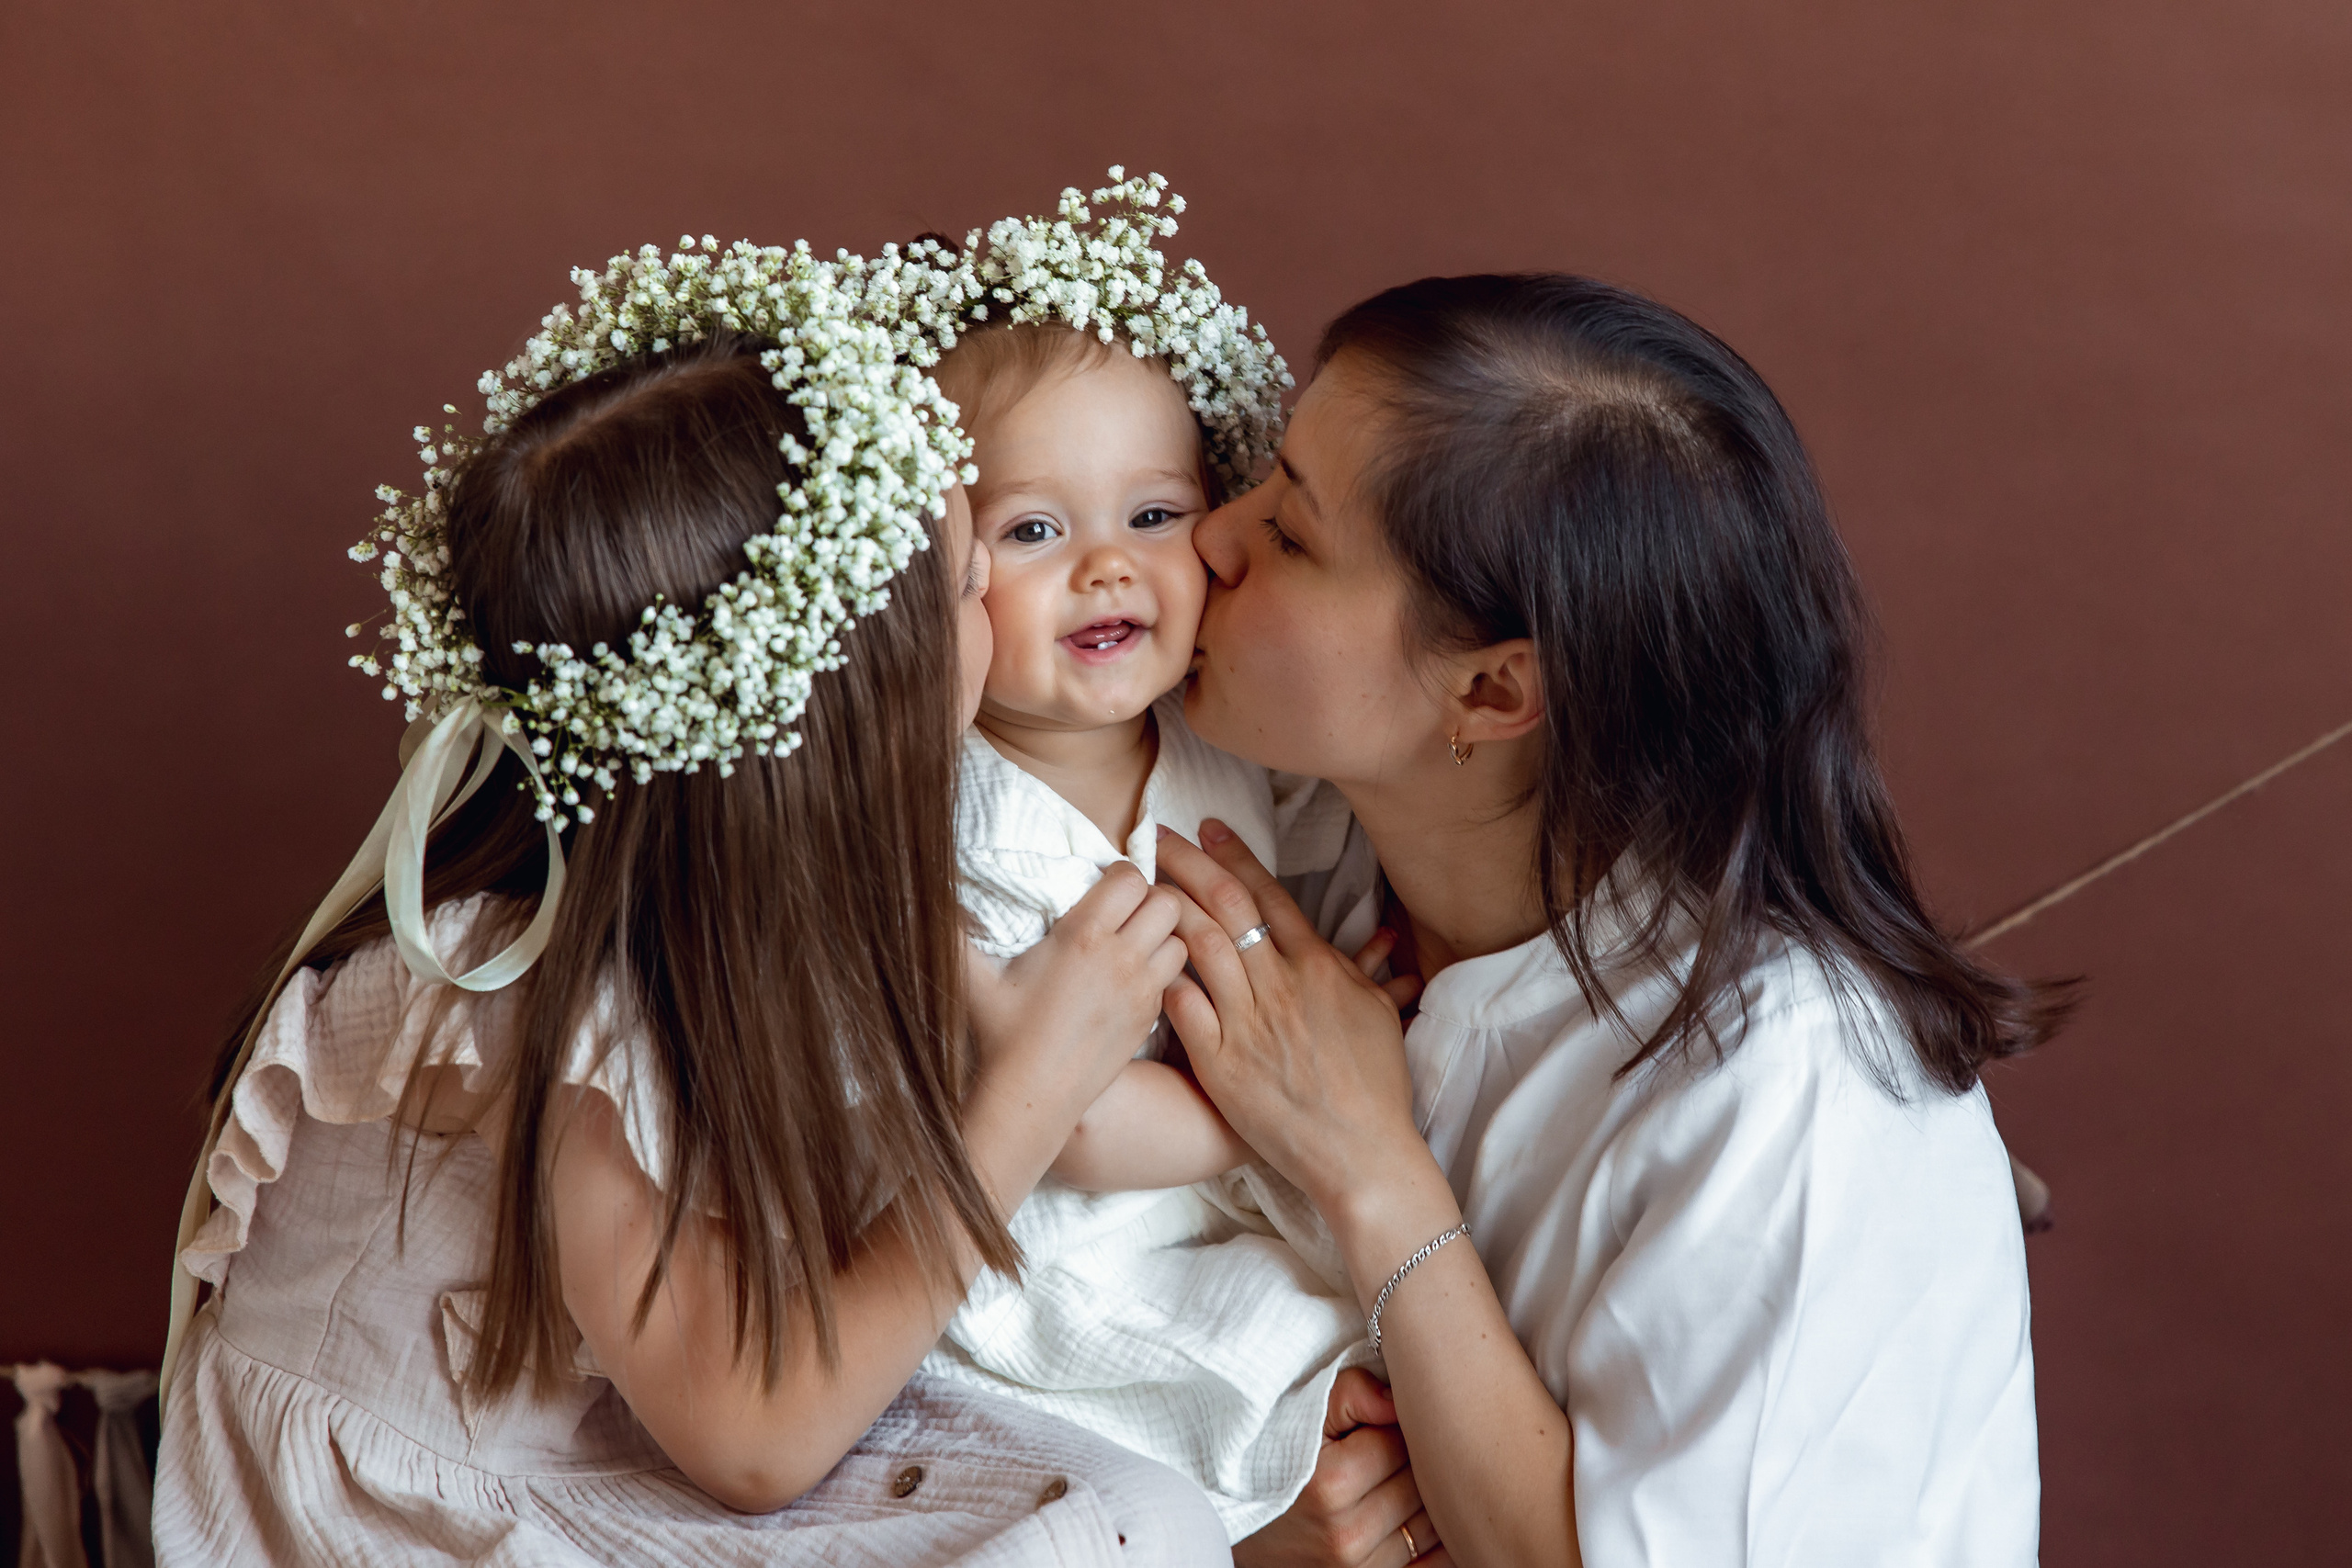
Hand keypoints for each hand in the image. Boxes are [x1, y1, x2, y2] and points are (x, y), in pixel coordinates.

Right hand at [965, 863, 1186, 1122]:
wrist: (1031, 1097)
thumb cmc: (998, 1033)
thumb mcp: (969, 975)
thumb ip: (950, 928)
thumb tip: (918, 891)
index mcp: (1083, 937)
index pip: (1131, 877)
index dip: (1120, 875)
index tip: (1101, 887)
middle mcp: (1121, 960)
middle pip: (1168, 901)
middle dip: (1150, 899)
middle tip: (1125, 910)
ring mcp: (1141, 992)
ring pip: (1181, 940)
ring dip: (1163, 934)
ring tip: (1135, 940)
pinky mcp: (1149, 1019)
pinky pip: (1174, 978)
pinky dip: (1161, 970)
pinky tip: (1132, 976)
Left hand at [1154, 822, 1424, 1218]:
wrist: (1359, 1152)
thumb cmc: (1375, 1087)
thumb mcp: (1374, 1013)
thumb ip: (1358, 969)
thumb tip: (1369, 936)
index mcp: (1317, 967)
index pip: (1268, 895)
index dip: (1234, 855)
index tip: (1208, 827)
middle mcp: (1279, 986)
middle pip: (1224, 906)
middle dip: (1188, 863)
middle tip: (1157, 834)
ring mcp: (1247, 1023)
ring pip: (1198, 946)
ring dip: (1167, 907)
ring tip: (1141, 884)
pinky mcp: (1220, 1063)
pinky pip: (1183, 1007)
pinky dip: (1162, 976)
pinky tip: (1141, 953)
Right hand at [1235, 1370, 1445, 1566]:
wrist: (1230, 1522)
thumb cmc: (1268, 1458)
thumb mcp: (1297, 1414)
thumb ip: (1350, 1394)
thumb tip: (1397, 1399)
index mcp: (1328, 1486)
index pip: (1400, 1440)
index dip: (1394, 1421)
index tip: (1377, 1419)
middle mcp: (1345, 1535)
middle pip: (1420, 1482)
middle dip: (1411, 1458)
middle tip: (1387, 1445)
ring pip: (1430, 1522)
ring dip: (1421, 1497)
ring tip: (1391, 1478)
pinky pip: (1428, 1564)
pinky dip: (1430, 1541)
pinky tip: (1410, 1515)